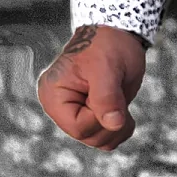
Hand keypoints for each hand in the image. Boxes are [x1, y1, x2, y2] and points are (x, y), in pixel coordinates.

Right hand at [36, 24, 145, 150]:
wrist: (117, 35)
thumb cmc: (109, 45)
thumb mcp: (108, 68)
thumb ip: (107, 96)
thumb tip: (113, 124)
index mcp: (54, 96)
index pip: (79, 127)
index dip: (102, 117)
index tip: (112, 92)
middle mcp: (60, 108)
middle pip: (88, 137)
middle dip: (111, 121)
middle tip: (118, 93)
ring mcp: (75, 113)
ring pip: (98, 141)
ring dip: (118, 126)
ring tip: (121, 99)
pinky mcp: (90, 115)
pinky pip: (106, 137)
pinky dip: (120, 127)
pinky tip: (122, 108)